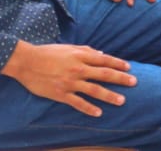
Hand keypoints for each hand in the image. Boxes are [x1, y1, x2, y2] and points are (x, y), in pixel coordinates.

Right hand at [1, 40, 134, 116]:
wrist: (26, 62)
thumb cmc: (48, 52)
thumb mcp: (68, 47)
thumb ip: (86, 50)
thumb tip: (101, 54)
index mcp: (80, 56)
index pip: (104, 60)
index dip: (118, 63)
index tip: (129, 67)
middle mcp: (78, 69)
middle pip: (104, 74)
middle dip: (121, 78)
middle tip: (134, 82)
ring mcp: (70, 83)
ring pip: (94, 90)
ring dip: (109, 95)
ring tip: (122, 100)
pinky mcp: (60, 94)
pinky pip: (77, 103)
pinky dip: (89, 108)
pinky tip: (99, 113)